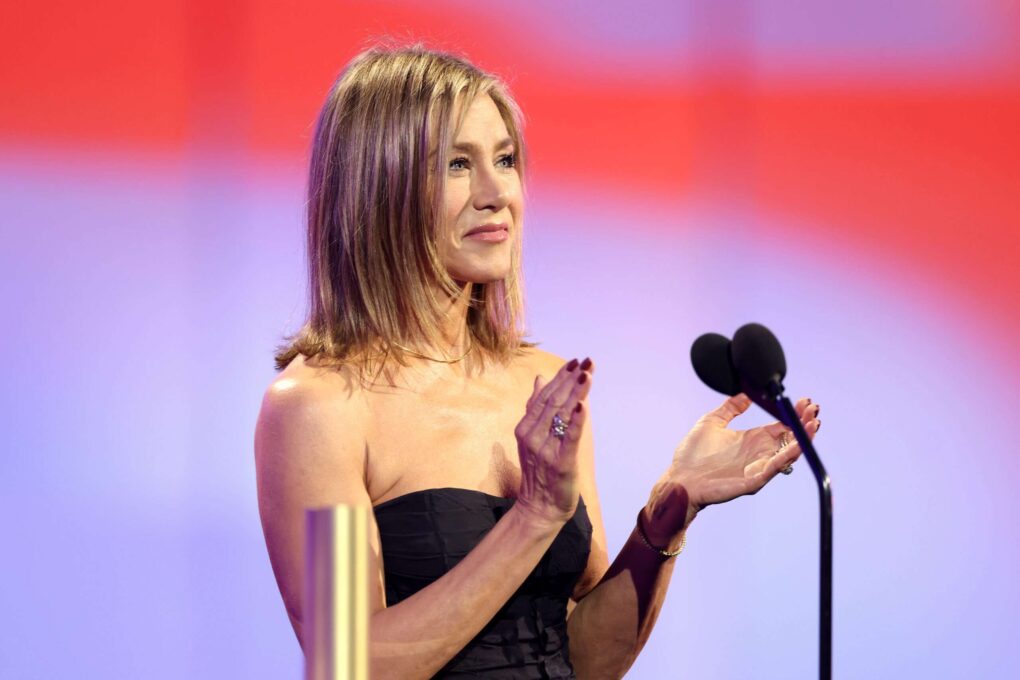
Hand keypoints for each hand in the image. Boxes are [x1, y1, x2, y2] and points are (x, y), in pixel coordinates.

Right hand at [514, 357, 593, 528]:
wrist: (539, 508)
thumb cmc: (539, 472)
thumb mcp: (533, 437)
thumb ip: (536, 407)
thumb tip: (540, 378)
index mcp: (526, 427)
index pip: (545, 395)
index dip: (561, 377)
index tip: (576, 361)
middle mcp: (533, 435)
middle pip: (554, 401)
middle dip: (571, 379)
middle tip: (588, 361)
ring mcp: (546, 449)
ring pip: (562, 415)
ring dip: (575, 393)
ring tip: (587, 374)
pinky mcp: (561, 462)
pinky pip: (570, 438)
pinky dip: (577, 421)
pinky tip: (584, 405)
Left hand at [642, 394, 820, 545]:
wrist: (679, 479)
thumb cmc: (691, 455)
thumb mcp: (711, 422)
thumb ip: (730, 408)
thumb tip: (745, 393)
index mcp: (752, 440)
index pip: (781, 426)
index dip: (793, 415)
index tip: (803, 401)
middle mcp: (759, 453)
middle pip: (790, 438)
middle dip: (804, 423)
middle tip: (812, 408)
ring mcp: (758, 467)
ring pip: (788, 453)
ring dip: (803, 438)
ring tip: (813, 422)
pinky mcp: (753, 480)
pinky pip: (775, 467)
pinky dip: (788, 455)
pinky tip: (798, 443)